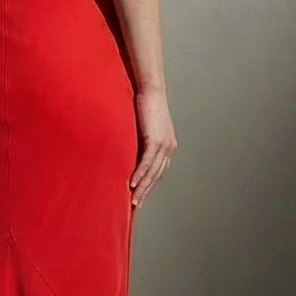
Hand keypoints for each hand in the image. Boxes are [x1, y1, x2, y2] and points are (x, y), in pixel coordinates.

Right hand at [129, 84, 175, 208]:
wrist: (151, 89)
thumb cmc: (144, 104)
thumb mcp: (143, 126)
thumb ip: (139, 140)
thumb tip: (127, 150)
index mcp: (167, 145)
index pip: (158, 170)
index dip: (150, 185)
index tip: (140, 196)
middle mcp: (169, 147)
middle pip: (157, 175)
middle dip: (146, 191)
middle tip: (136, 206)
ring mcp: (164, 144)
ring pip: (152, 172)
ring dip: (142, 188)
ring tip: (133, 200)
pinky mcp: (155, 140)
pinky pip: (146, 162)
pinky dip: (139, 175)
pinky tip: (131, 184)